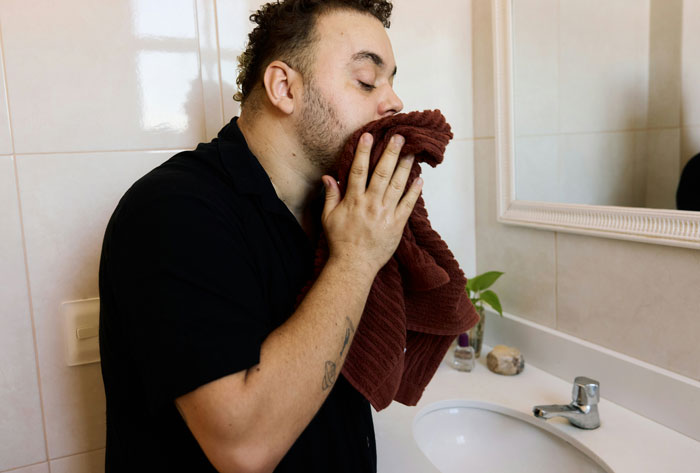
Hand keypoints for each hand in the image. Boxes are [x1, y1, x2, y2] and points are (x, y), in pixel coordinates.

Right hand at [321, 133, 422, 276]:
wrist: (354, 265)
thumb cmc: (340, 242)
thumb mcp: (328, 217)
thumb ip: (330, 196)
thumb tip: (328, 177)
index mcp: (353, 201)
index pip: (358, 171)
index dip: (363, 152)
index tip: (368, 136)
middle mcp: (370, 204)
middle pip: (382, 173)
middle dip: (391, 153)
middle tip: (400, 137)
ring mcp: (385, 214)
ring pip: (397, 185)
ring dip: (405, 167)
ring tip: (413, 153)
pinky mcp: (397, 225)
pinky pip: (408, 205)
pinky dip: (414, 192)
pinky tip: (420, 179)